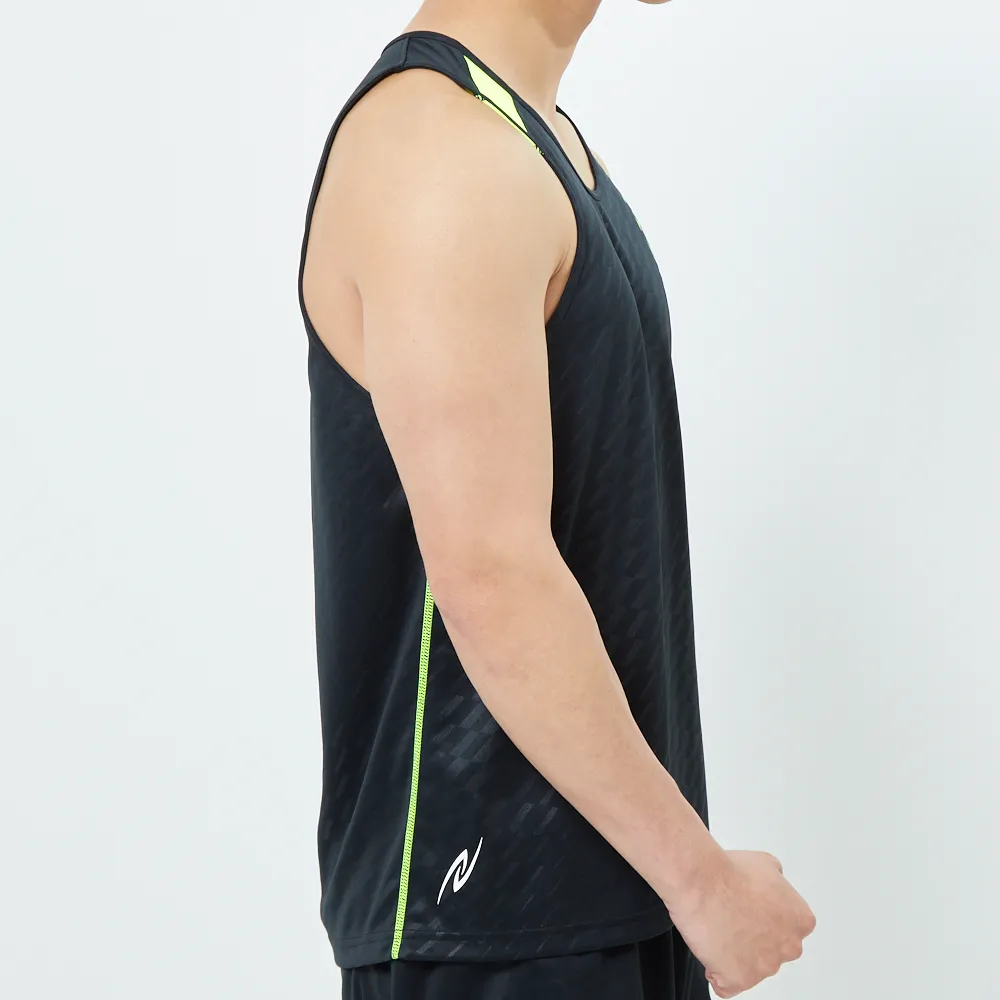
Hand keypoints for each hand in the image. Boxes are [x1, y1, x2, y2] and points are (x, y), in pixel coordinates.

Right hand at [667, 849, 815, 997]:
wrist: (702, 882)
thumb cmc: (729, 872)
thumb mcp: (765, 862)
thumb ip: (778, 883)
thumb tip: (772, 886)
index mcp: (800, 921)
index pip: (787, 930)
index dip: (763, 919)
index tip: (749, 911)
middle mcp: (788, 947)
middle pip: (771, 952)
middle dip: (752, 940)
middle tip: (731, 919)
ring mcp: (765, 967)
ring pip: (750, 969)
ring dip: (733, 954)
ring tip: (716, 928)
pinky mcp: (740, 980)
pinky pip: (727, 985)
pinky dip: (716, 972)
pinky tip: (710, 949)